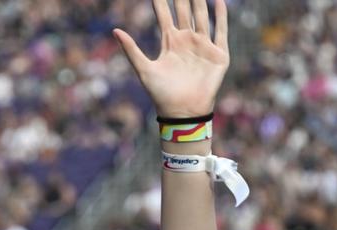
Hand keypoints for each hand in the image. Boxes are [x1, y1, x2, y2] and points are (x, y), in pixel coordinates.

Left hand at [114, 0, 229, 117]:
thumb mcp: (144, 69)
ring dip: (200, 1)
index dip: (161, 0)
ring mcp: (202, 45)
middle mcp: (186, 40)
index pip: (164, 14)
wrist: (182, 112)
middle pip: (184, 10)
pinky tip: (218, 2)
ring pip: (202, 16)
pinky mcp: (217, 55)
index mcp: (169, 42)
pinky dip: (220, 17)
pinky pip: (220, 32)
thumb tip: (115, 30)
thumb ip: (131, 49)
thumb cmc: (161, 94)